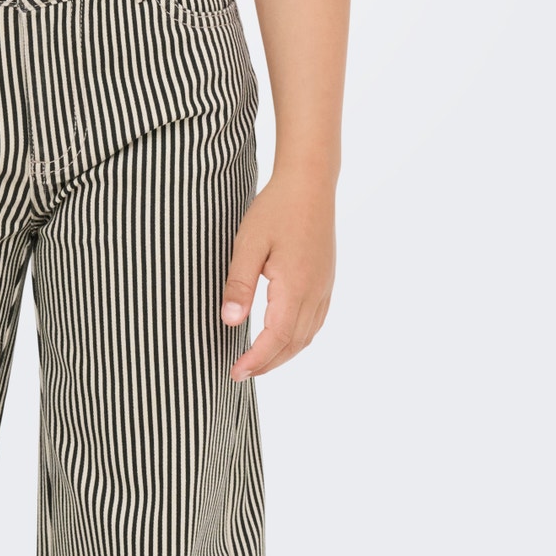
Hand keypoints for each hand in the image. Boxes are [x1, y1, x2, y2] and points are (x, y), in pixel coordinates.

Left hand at [219, 170, 335, 382]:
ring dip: (284, 353)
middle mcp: (315, 293)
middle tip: (241, 372)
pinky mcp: (326, 279)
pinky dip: (298, 337)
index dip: (256, 360)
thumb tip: (229, 321)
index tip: (235, 372)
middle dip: (268, 363)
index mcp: (296, 287)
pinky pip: (315, 321)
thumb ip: (239, 284)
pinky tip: (283, 335)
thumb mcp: (249, 243)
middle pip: (294, 344)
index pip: (276, 339)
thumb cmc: (276, 209)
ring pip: (307, 335)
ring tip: (259, 360)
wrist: (310, 183)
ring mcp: (324, 287)